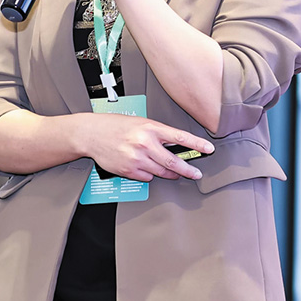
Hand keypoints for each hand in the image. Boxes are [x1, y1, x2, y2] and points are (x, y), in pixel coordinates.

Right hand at [81, 113, 214, 181]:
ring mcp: (136, 158)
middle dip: (188, 170)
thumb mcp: (140, 122)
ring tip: (173, 172)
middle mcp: (145, 143)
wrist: (92, 133)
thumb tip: (176, 145)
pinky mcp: (128, 170)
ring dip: (169, 173)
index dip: (197, 144)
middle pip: (173, 162)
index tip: (208, 149)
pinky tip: (145, 167)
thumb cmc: (116, 125)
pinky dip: (149, 174)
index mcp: (150, 128)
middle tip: (196, 174)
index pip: (180, 137)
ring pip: (161, 172)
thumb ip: (158, 133)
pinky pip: (147, 177)